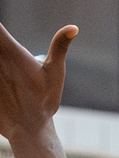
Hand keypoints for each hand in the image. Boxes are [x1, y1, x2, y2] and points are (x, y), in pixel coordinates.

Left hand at [0, 20, 74, 141]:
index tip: (2, 34)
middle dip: (0, 49)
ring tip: (9, 77)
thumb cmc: (44, 101)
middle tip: (10, 65)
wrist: (28, 130)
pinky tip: (3, 86)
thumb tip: (73, 27)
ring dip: (0, 67)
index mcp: (10, 51)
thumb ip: (60, 46)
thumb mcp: (56, 72)